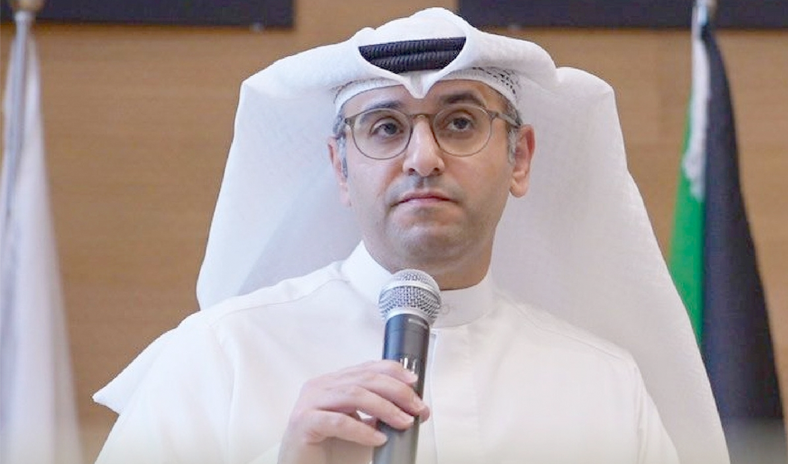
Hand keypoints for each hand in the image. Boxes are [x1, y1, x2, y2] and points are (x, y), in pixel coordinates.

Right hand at [277, 360, 430, 463]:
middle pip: (364, 378)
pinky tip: (378, 438)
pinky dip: (363, 430)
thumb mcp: (362, 428)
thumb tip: (412, 409)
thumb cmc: (330, 453)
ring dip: (385, 408)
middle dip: (396, 391)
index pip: (367, 368)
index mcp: (333, 383)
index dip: (394, 372)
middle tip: (416, 408)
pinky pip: (338, 421)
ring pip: (354, 394)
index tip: (415, 383)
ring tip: (403, 423)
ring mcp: (309, 402)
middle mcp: (320, 387)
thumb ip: (380, 416)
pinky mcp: (303, 422)